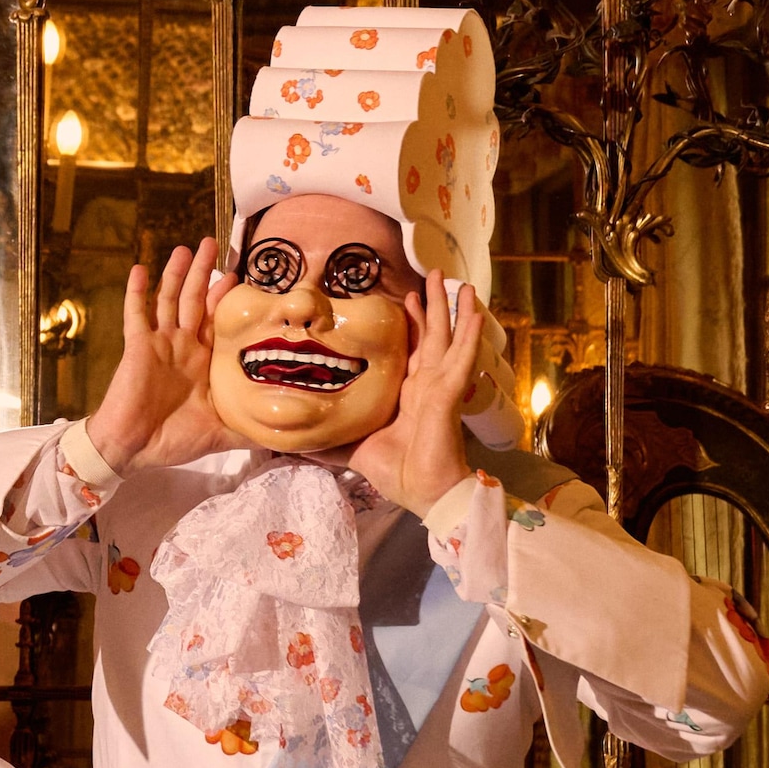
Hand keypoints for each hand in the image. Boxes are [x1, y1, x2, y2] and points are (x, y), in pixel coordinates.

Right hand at [83, 242, 235, 468]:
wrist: (132, 448)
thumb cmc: (172, 440)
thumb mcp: (220, 433)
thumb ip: (248, 429)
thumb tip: (284, 437)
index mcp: (202, 362)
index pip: (217, 321)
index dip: (225, 298)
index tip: (238, 274)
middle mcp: (182, 347)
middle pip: (195, 300)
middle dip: (204, 273)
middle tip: (213, 243)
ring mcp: (159, 344)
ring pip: (169, 300)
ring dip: (176, 274)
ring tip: (184, 248)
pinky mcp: (137, 347)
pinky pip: (136, 315)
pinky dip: (136, 292)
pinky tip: (139, 269)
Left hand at [350, 271, 488, 513]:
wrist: (425, 493)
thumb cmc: (397, 472)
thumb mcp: (354, 450)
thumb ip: (329, 443)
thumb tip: (294, 444)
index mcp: (410, 394)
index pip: (412, 351)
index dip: (411, 325)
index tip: (403, 299)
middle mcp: (427, 386)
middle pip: (432, 337)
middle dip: (432, 306)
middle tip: (433, 275)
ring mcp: (440, 388)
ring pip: (449, 340)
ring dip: (454, 311)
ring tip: (458, 283)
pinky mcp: (447, 395)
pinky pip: (461, 360)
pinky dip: (468, 337)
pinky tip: (474, 315)